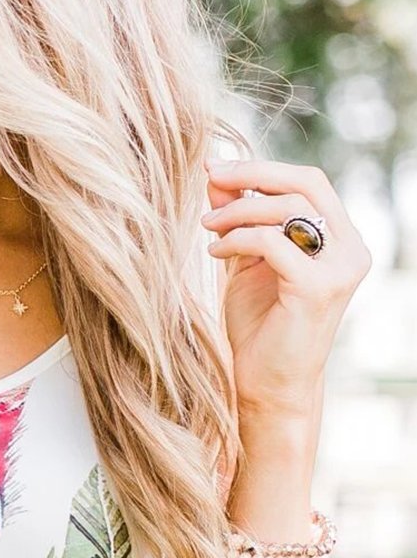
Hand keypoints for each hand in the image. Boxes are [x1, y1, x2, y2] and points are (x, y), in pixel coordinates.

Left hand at [201, 156, 372, 417]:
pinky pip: (273, 242)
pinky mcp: (317, 288)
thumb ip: (240, 220)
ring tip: (207, 228)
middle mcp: (349, 250)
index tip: (215, 169)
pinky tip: (215, 252)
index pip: (309, 182)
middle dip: (252, 175)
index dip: (263, 169)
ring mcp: (339, 269)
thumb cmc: (260, 330)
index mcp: (341, 241)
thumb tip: (216, 176)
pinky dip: (239, 240)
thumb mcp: (246, 264)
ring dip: (239, 211)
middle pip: (305, 184)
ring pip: (289, 209)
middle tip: (209, 177)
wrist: (267, 388)